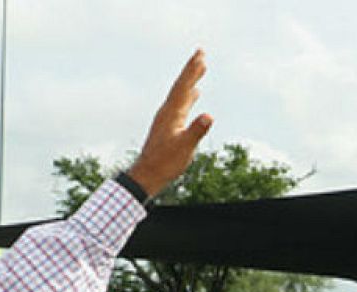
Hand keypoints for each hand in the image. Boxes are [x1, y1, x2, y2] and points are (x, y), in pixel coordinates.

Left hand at [127, 50, 213, 197]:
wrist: (148, 174)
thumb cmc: (165, 163)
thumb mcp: (184, 148)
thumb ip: (196, 131)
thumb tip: (209, 116)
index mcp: (171, 113)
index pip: (183, 87)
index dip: (192, 71)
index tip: (201, 55)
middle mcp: (167, 111)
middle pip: (181, 85)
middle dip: (191, 69)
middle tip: (201, 52)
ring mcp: (167, 117)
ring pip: (181, 93)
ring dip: (191, 80)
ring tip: (200, 68)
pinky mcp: (169, 124)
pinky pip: (181, 104)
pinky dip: (189, 95)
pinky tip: (195, 93)